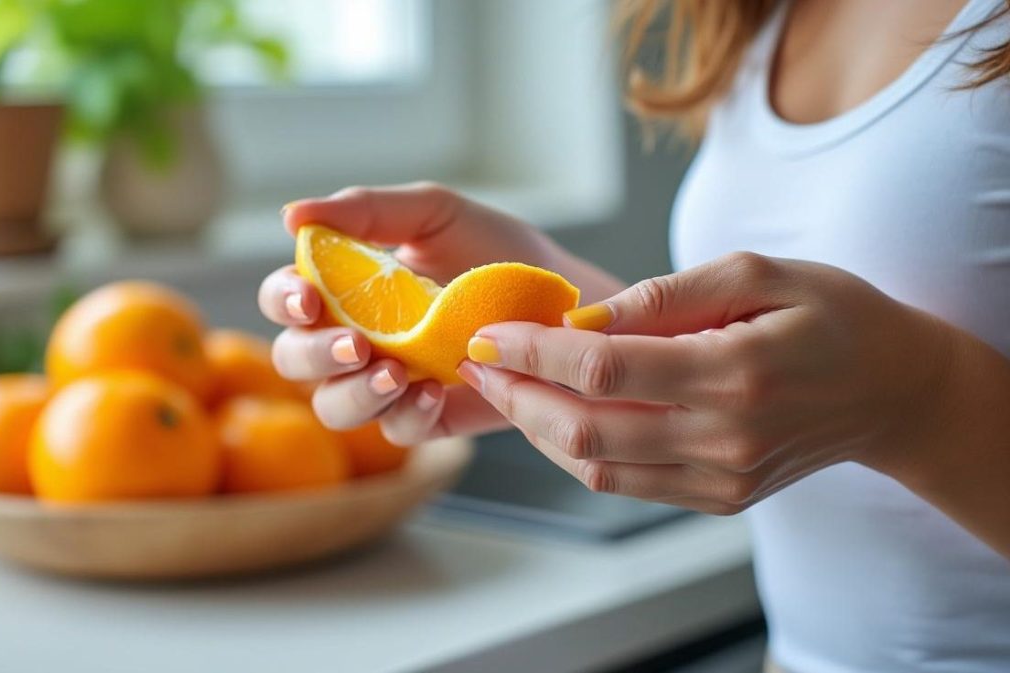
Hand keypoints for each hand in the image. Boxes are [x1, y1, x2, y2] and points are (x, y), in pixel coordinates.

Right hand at [257, 182, 622, 443]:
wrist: (568, 303)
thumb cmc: (498, 253)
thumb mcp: (435, 214)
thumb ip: (366, 210)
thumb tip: (290, 216)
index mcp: (347, 288)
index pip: (286, 297)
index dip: (283, 299)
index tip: (309, 298)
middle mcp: (357, 338)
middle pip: (292, 359)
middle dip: (311, 355)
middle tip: (354, 345)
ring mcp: (390, 382)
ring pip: (333, 406)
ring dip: (353, 393)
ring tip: (395, 373)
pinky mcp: (427, 417)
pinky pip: (395, 432)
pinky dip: (406, 416)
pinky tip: (435, 395)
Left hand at [458, 252, 958, 513]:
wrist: (892, 390)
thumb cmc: (830, 315)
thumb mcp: (759, 272)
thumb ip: (666, 296)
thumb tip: (582, 317)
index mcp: (736, 371)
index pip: (603, 369)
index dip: (532, 352)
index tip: (488, 332)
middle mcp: (726, 437)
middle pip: (586, 429)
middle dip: (516, 394)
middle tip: (478, 361)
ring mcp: (723, 478)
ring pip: (596, 467)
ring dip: (537, 428)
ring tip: (504, 387)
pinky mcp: (720, 498)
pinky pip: (626, 483)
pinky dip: (577, 453)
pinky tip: (553, 416)